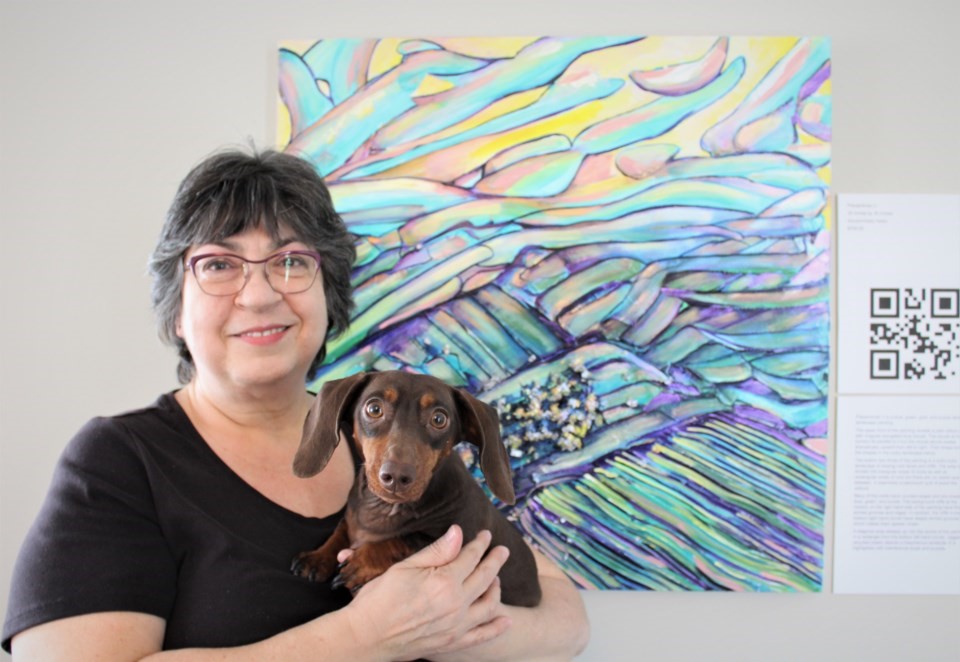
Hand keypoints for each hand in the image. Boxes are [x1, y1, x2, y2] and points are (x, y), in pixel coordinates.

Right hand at [342, 525, 511, 659]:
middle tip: (502, 550)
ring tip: (497, 578)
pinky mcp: (452, 642)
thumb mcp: (406, 567)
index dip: (480, 543)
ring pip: (489, 604)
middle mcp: (456, 604)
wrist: (366, 636)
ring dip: (497, 588)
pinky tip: (507, 619)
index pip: (470, 557)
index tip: (485, 535)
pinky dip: (497, 627)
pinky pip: (482, 636)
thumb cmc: (380, 598)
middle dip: (495, 560)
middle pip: (485, 577)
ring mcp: (456, 625)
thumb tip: (457, 532)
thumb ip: (436, 551)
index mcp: (444, 581)